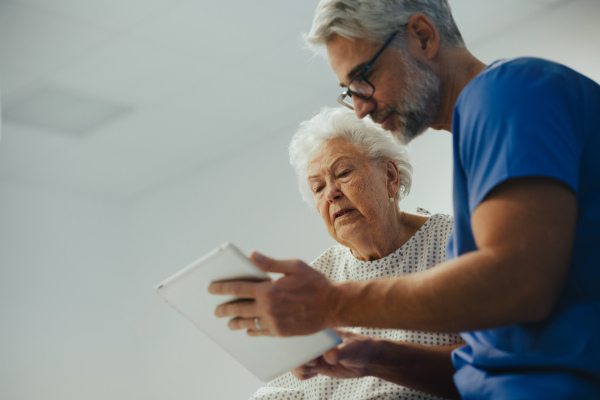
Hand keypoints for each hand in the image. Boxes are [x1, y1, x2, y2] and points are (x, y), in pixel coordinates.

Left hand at [207, 251, 338, 336]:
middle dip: (224, 309)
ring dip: (235, 322)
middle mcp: (267, 308)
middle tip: (216, 310)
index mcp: (268, 289)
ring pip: (247, 323)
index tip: (211, 288)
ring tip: (229, 322)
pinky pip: (261, 332)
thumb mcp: (293, 266)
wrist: (333, 306)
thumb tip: (251, 256)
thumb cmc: (315, 283)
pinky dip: (252, 331)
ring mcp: (273, 322)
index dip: (221, 288)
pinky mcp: (281, 332)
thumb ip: (270, 263)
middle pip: (238, 309)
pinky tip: (248, 329)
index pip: (237, 289)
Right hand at [291, 329, 377, 379]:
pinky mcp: (314, 363)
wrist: (367, 359)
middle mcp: (313, 340)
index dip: (297, 346)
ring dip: (301, 368)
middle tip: (314, 363)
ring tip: (316, 368)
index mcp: (318, 330)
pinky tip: (315, 372)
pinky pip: (299, 370)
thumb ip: (339, 352)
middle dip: (298, 359)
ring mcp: (312, 352)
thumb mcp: (350, 349)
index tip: (309, 355)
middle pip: (291, 349)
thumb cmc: (360, 348)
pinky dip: (303, 374)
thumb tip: (328, 356)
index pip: (298, 334)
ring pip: (294, 361)